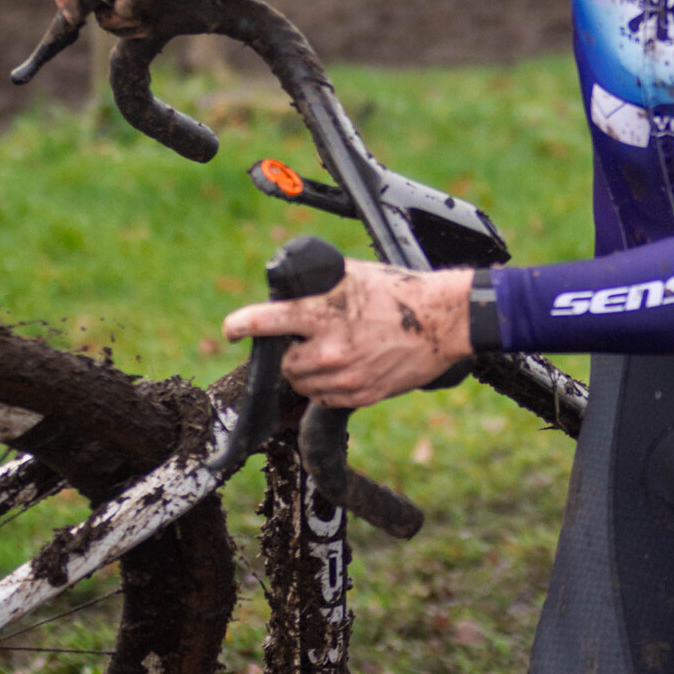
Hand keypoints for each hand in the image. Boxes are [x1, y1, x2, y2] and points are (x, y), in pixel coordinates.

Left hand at [224, 260, 475, 408]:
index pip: (268, 321)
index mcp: (324, 313)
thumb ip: (317, 284)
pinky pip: (324, 397)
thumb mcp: (354, 275)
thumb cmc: (400, 293)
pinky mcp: (360, 395)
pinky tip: (346, 366)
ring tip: (331, 351)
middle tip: (308, 338)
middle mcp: (330, 349)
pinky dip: (327, 386)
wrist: (443, 322)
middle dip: (290, 350)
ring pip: (302, 382)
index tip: (230, 329)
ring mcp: (345, 377)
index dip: (241, 324)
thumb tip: (287, 290)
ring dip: (306, 370)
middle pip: (284, 361)